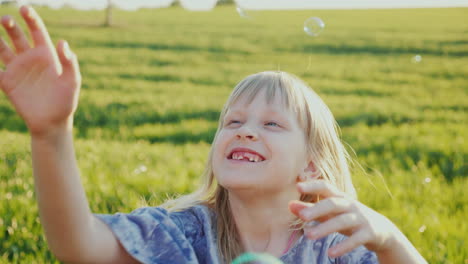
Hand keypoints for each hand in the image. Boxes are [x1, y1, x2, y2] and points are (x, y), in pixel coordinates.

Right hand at [0, 6, 80, 136]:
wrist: (52, 123)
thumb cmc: (66, 101)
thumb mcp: (72, 81)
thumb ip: (69, 62)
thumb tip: (63, 42)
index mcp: (46, 55)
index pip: (37, 31)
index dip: (31, 18)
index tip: (24, 8)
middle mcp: (30, 59)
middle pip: (17, 36)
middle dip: (10, 25)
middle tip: (5, 19)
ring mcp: (17, 70)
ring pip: (2, 49)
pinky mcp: (7, 83)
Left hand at [289, 180, 398, 257]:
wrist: (382, 230)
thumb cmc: (348, 217)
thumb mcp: (330, 213)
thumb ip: (310, 209)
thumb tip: (289, 205)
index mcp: (340, 197)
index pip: (326, 187)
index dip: (313, 185)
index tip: (297, 186)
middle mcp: (350, 205)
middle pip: (333, 203)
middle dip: (317, 209)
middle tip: (301, 216)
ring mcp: (360, 218)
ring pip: (342, 221)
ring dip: (325, 228)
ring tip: (308, 236)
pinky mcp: (369, 233)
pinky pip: (356, 239)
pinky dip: (344, 246)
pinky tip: (330, 253)